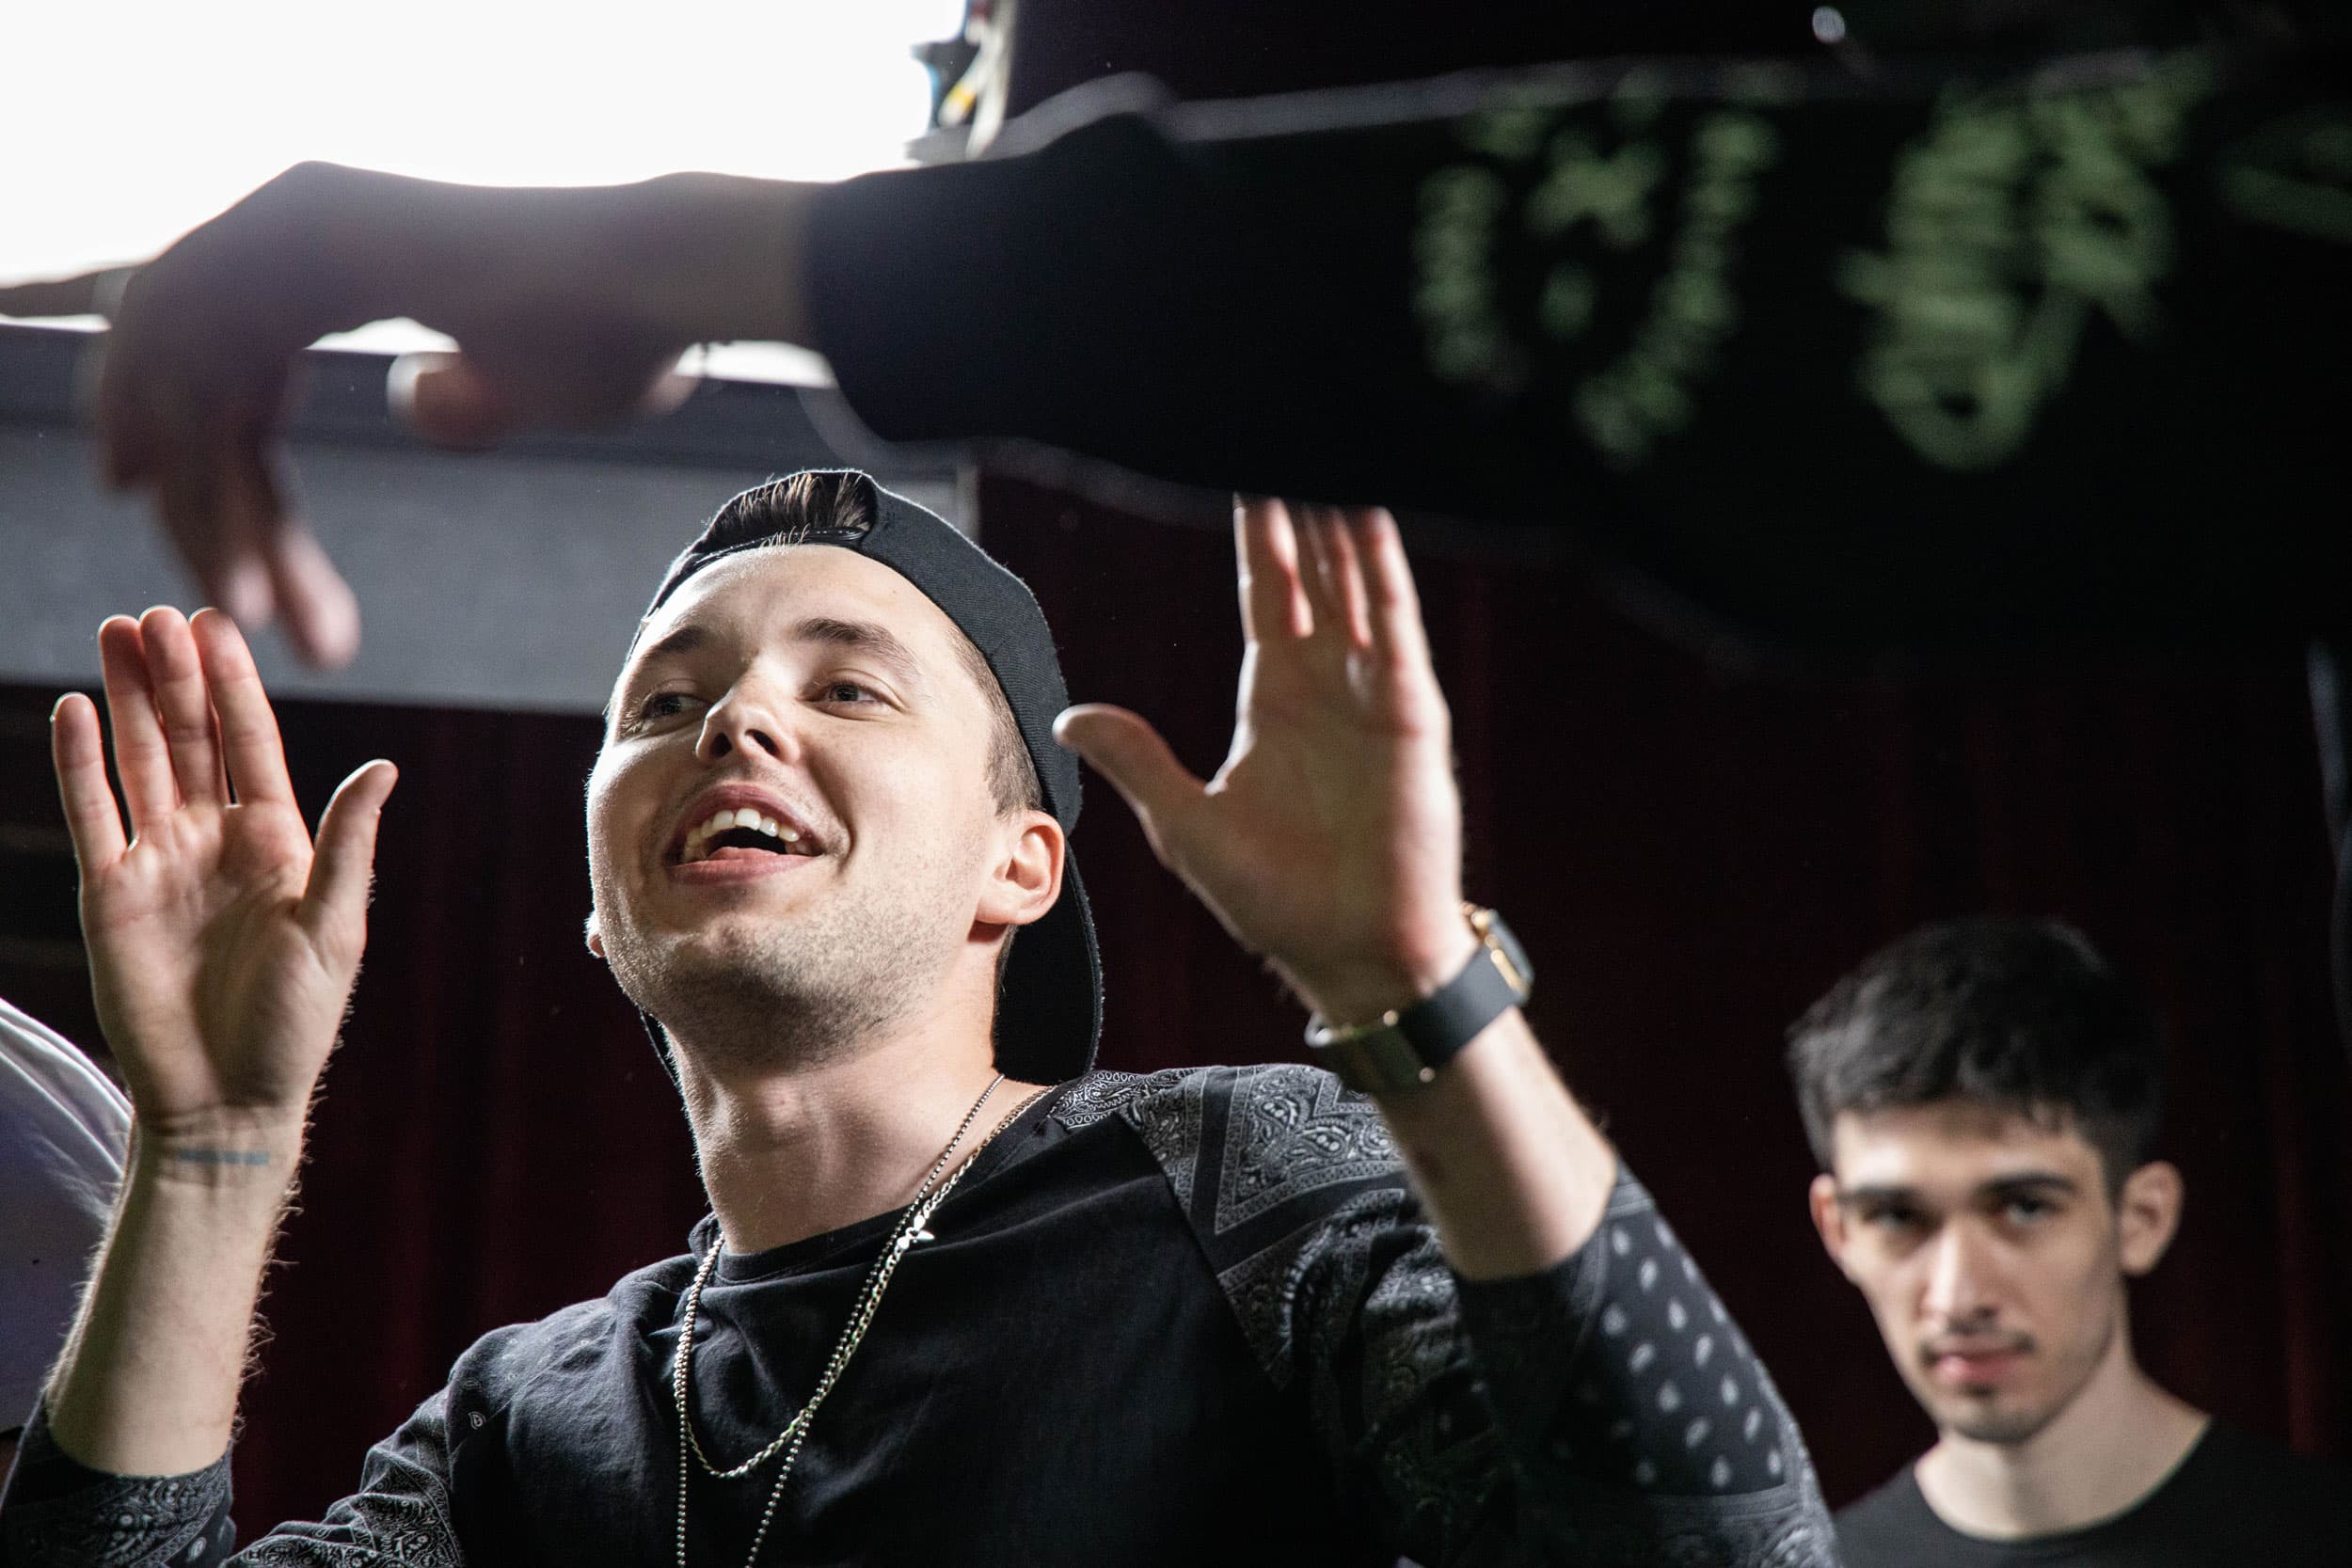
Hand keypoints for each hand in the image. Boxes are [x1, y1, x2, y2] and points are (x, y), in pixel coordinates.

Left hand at [1, 163, 809, 665]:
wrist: (665, 278)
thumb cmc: (623, 332)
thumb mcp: (527, 388)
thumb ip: (469, 397)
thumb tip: (412, 399)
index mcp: (351, 257)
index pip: (245, 387)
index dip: (235, 487)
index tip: (254, 586)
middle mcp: (304, 227)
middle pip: (202, 391)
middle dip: (211, 512)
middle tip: (234, 614)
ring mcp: (297, 223)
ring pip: (192, 388)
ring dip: (208, 512)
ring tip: (239, 614)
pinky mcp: (303, 242)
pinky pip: (209, 371)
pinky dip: (203, 473)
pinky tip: (231, 570)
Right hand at [50, 607, 395, 1140]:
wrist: (226, 1099)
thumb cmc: (294, 1024)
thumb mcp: (334, 929)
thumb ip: (347, 845)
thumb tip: (384, 766)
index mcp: (278, 842)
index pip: (252, 744)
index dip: (234, 685)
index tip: (216, 624)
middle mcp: (216, 840)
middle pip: (193, 738)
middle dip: (176, 675)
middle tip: (157, 611)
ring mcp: (160, 861)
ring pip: (141, 761)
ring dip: (128, 699)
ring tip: (117, 631)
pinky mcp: (109, 893)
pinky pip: (93, 814)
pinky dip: (81, 762)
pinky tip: (74, 709)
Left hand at [1056, 500, 1476, 1024]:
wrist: (1354, 954)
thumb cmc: (1279, 900)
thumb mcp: (1187, 827)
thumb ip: (1139, 761)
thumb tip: (1075, 715)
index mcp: (1275, 698)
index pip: (1265, 592)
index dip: (1257, 533)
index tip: (1245, 473)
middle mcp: (1327, 682)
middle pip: (1312, 571)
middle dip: (1300, 506)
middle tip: (1282, 433)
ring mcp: (1373, 693)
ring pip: (1357, 585)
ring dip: (1343, 522)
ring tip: (1327, 455)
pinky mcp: (1409, 716)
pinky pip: (1395, 629)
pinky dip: (1385, 574)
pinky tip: (1372, 520)